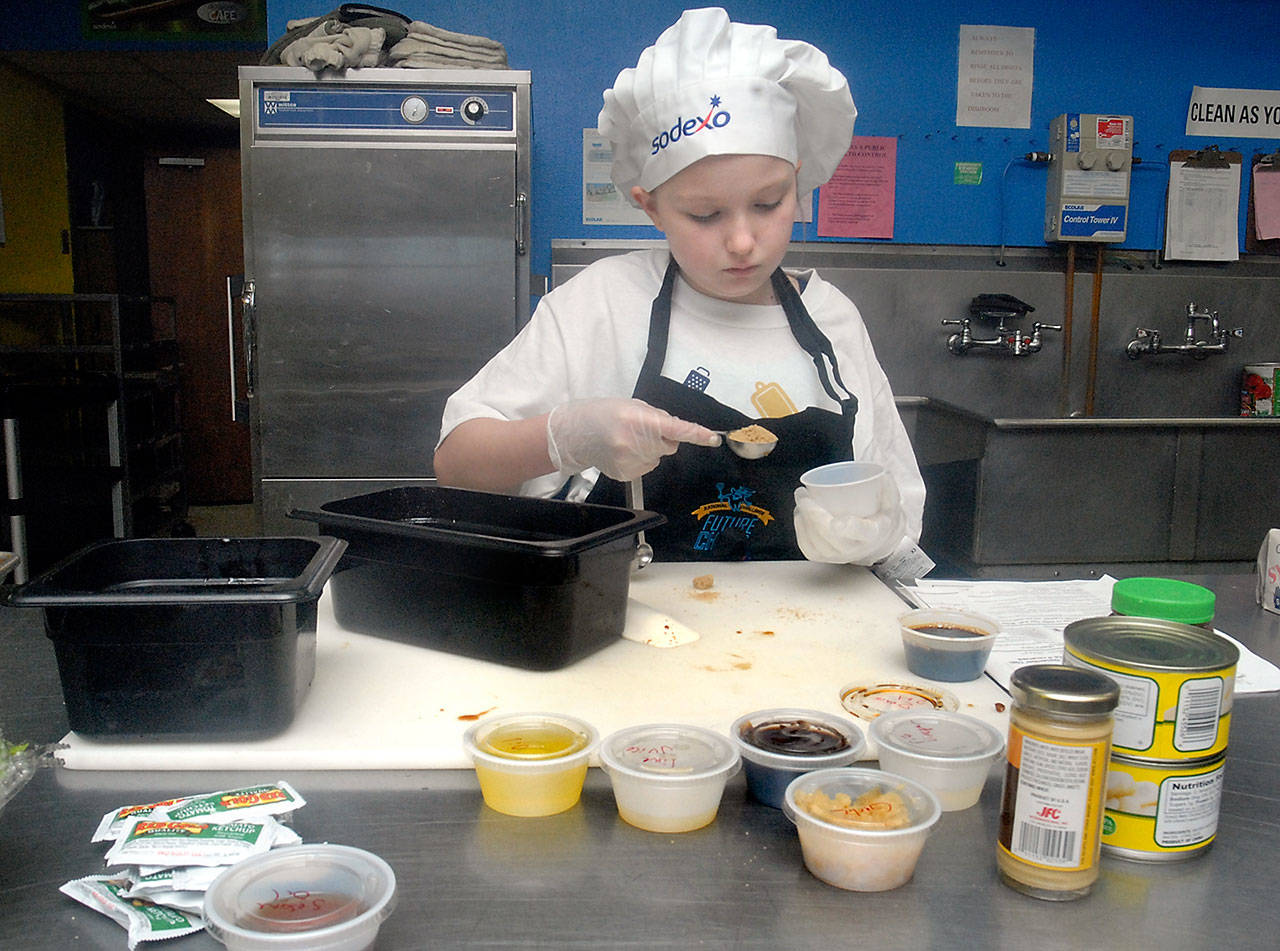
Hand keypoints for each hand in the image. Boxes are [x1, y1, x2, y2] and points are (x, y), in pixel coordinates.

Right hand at [546, 398, 719, 480]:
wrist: (577, 433)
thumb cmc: (606, 414)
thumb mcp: (632, 405)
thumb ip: (657, 417)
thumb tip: (677, 430)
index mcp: (638, 419)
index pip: (675, 428)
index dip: (697, 434)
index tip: (713, 438)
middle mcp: (634, 442)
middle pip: (669, 445)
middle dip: (663, 438)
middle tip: (641, 430)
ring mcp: (630, 461)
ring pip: (658, 457)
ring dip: (650, 449)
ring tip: (627, 440)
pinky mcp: (626, 475)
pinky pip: (647, 467)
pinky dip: (640, 460)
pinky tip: (623, 452)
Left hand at [792, 473, 906, 565]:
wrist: (876, 542)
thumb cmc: (880, 519)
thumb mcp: (891, 502)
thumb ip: (887, 487)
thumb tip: (881, 474)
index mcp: (872, 533)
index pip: (861, 532)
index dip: (849, 528)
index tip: (837, 521)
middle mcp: (854, 548)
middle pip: (829, 534)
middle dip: (811, 513)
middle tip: (802, 494)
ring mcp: (838, 556)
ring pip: (815, 541)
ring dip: (803, 519)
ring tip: (801, 501)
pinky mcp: (825, 559)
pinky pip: (807, 548)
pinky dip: (800, 530)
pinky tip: (799, 516)